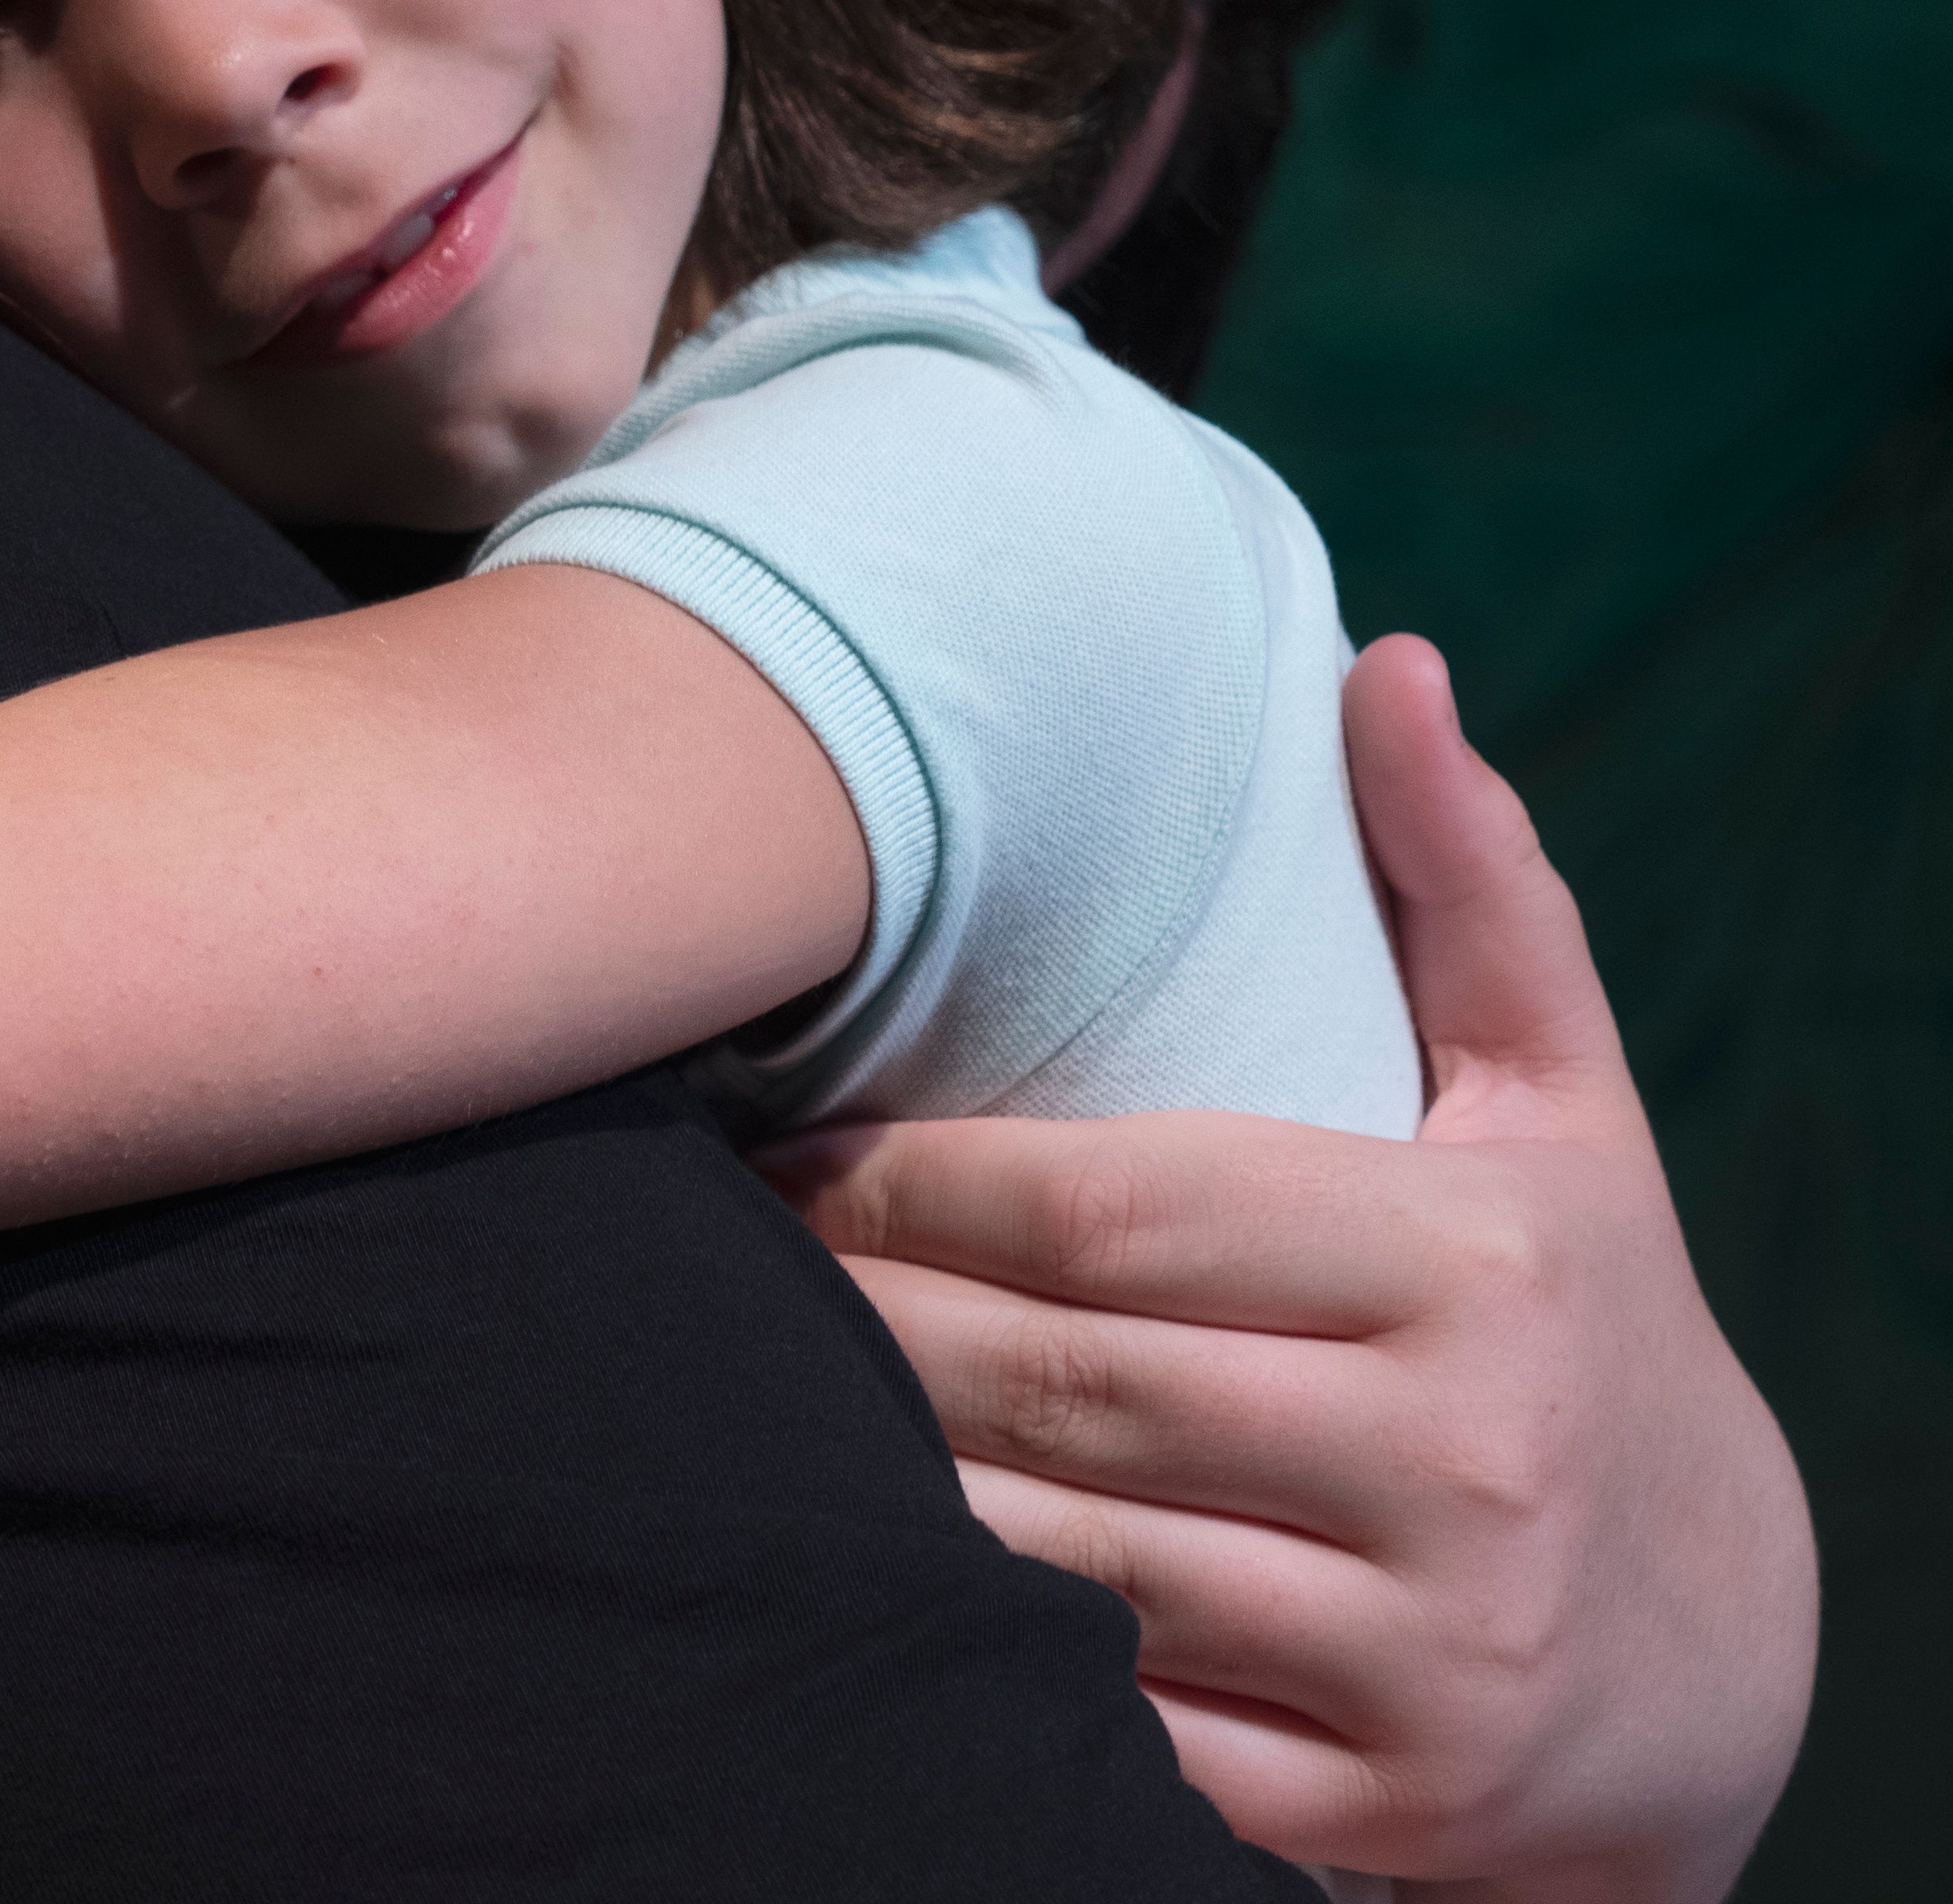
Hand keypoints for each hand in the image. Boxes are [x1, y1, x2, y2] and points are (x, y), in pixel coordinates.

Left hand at [760, 636, 1814, 1899]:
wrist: (1726, 1659)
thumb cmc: (1586, 1323)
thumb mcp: (1561, 1108)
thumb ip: (1468, 886)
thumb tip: (1388, 662)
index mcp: (1475, 1269)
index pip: (1107, 1214)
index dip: (907, 1180)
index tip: (789, 1154)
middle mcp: (1459, 1464)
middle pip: (1047, 1381)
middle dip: (851, 1320)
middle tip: (724, 1263)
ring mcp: (1418, 1656)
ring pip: (1047, 1554)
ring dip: (872, 1475)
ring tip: (754, 1393)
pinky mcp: (1375, 1808)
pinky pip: (1108, 1719)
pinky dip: (974, 1649)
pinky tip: (872, 1567)